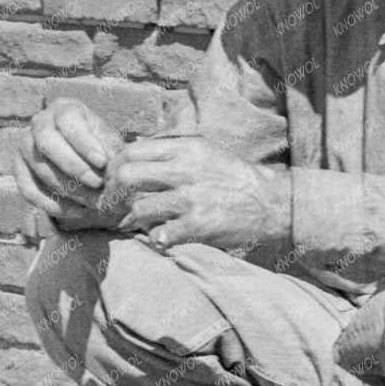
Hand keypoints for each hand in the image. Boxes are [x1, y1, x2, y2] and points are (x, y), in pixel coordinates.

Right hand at [13, 99, 123, 231]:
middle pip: (48, 144)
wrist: (86, 160)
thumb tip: (112, 167)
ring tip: (93, 202)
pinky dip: (51, 204)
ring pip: (40, 168)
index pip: (68, 121)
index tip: (102, 162)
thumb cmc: (100, 146)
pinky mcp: (18, 170)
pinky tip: (76, 211)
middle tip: (98, 184)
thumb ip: (111, 150)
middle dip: (75, 167)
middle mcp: (40, 122)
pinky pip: (28, 190)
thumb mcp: (110, 142)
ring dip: (67, 189)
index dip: (84, 142)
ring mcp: (25, 146)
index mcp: (64, 108)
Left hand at [107, 135, 291, 255]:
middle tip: (117, 206)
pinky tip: (163, 237)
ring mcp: (191, 199)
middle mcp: (185, 170)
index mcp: (186, 150)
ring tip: (139, 225)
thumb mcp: (205, 152)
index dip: (115, 168)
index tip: (114, 181)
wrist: (271, 202)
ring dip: (135, 221)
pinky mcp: (198, 225)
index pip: (132, 151)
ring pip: (139, 209)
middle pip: (127, 176)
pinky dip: (156, 239)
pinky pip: (160, 235)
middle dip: (116, 194)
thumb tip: (135, 146)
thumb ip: (172, 150)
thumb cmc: (234, 177)